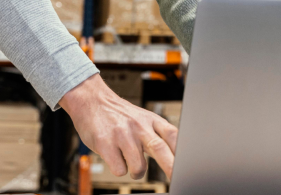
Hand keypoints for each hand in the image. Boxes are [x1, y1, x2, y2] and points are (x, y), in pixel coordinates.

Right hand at [60, 73, 177, 179]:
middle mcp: (139, 126)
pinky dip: (119, 169)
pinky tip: (114, 156)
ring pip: (139, 167)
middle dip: (171, 167)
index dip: (182, 151)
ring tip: (129, 160)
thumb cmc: (119, 114)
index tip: (188, 165)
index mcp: (151, 120)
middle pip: (160, 149)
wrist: (91, 100)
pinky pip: (120, 170)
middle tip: (176, 179)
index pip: (172, 135)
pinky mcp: (106, 144)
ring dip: (136, 172)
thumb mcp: (142, 118)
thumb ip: (158, 134)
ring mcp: (122, 135)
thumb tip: (177, 154)